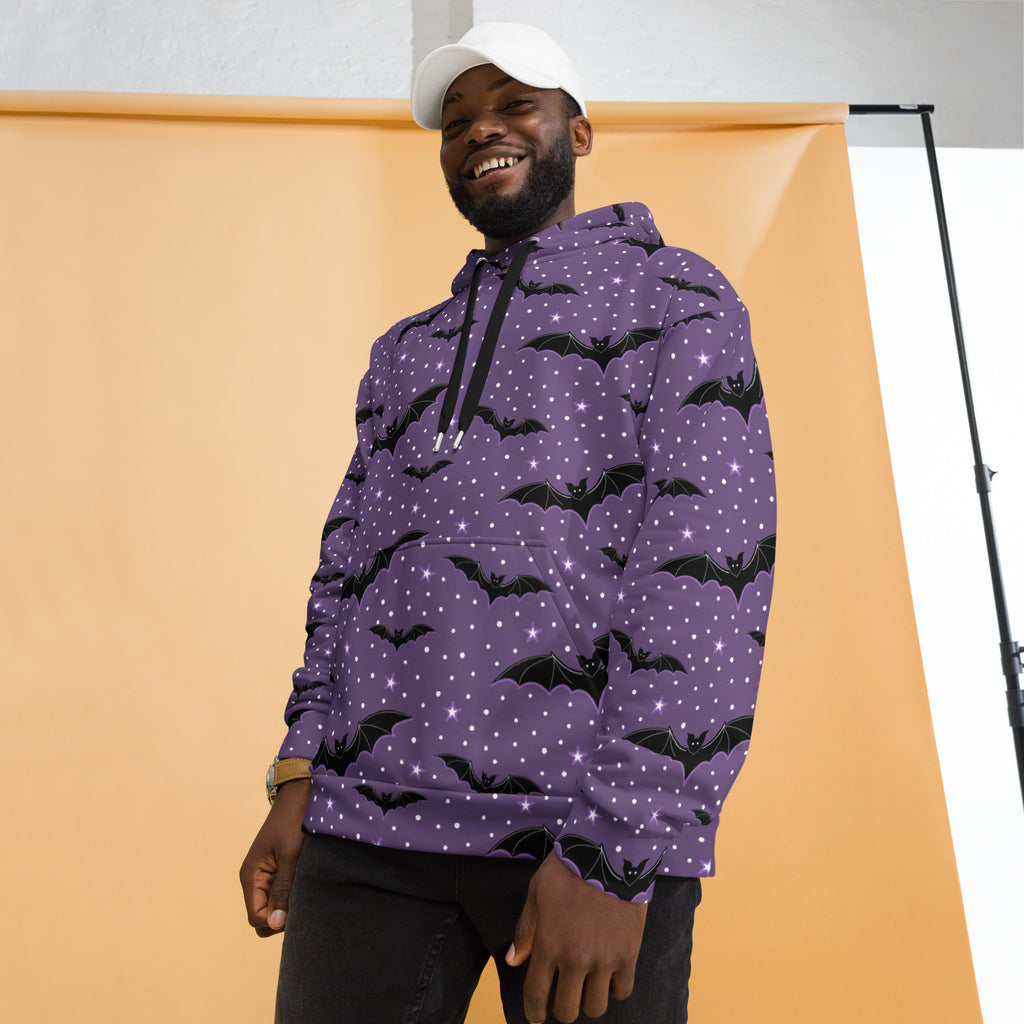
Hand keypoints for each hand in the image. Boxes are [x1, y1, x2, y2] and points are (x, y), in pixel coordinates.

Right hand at [239, 778, 310, 936]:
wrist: (301, 794)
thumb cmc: (295, 821)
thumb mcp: (291, 855)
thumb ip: (283, 889)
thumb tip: (274, 924)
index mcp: (250, 876)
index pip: (256, 918)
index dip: (276, 922)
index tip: (299, 911)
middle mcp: (254, 878)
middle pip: (264, 916)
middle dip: (281, 918)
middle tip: (305, 903)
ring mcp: (266, 874)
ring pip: (274, 906)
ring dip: (289, 905)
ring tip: (308, 891)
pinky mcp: (278, 869)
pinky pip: (282, 893)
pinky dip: (294, 894)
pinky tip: (309, 884)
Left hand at [506, 851, 647, 1022]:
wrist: (609, 851)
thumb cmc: (568, 868)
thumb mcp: (537, 892)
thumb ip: (526, 930)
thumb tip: (513, 961)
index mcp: (549, 945)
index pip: (536, 996)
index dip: (534, 1012)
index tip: (536, 1017)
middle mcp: (575, 959)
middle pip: (567, 1011)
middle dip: (562, 1007)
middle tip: (564, 993)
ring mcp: (604, 959)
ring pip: (595, 1007)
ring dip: (588, 999)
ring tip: (588, 983)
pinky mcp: (628, 953)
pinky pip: (622, 990)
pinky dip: (614, 987)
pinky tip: (609, 972)